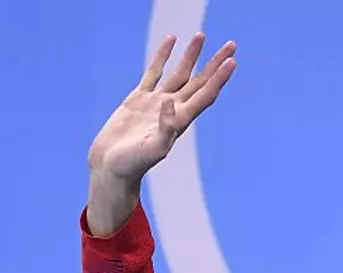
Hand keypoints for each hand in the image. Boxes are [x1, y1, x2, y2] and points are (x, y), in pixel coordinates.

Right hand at [85, 32, 236, 236]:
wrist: (110, 167)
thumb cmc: (132, 164)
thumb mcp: (152, 150)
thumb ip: (165, 129)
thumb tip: (171, 103)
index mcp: (180, 121)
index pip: (205, 95)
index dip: (219, 79)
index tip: (232, 61)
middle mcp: (172, 109)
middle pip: (200, 81)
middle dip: (215, 64)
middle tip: (231, 45)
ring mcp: (156, 103)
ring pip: (179, 73)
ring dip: (191, 56)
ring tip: (201, 35)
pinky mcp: (138, 99)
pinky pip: (153, 71)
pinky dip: (162, 56)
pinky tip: (170, 40)